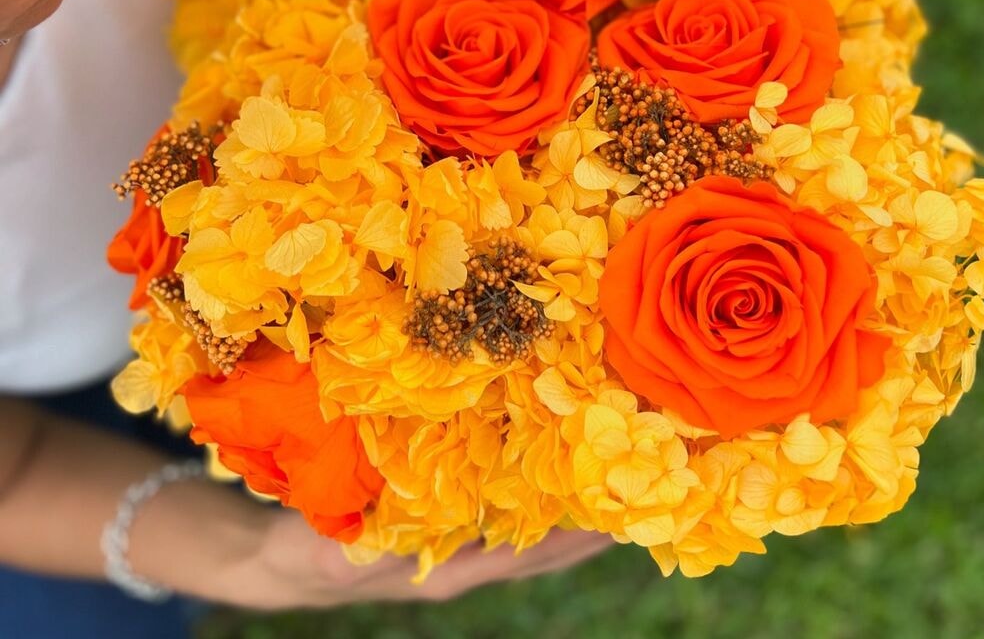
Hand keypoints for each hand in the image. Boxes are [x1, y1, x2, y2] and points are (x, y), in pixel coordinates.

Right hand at [221, 508, 613, 609]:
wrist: (286, 562)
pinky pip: (493, 520)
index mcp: (445, 571)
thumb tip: (413, 522)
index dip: (562, 542)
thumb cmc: (311, 552)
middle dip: (578, 531)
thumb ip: (375, 539)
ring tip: (600, 491)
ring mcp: (452, 550)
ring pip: (518, 537)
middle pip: (532, 551)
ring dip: (557, 517)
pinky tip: (539, 482)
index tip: (607, 524)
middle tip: (627, 505)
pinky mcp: (440, 532)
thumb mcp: (340, 548)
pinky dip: (522, 504)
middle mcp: (458, 564)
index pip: (519, 558)